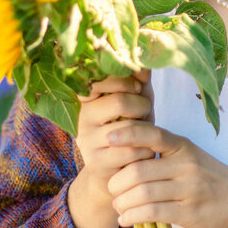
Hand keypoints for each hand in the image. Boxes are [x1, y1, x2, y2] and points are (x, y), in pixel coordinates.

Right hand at [73, 71, 154, 213]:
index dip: (125, 80)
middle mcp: (80, 117)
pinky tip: (144, 150)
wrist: (119, 169)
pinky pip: (132, 151)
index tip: (137, 87)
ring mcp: (86, 140)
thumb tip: (145, 59)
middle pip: (120, 102)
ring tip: (145, 132)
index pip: (101, 78)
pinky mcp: (95, 162)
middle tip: (144, 111)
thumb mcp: (136, 99)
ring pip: (128, 129)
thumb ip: (139, 79)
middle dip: (142, 105)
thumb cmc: (130, 126)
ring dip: (147, 130)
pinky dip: (146, 149)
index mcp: (85, 96)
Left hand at [105, 124, 227, 227]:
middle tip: (111, 189)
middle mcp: (186, 164)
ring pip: (142, 193)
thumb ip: (164, 154)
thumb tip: (124, 155)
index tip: (107, 138)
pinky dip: (133, 216)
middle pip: (138, 169)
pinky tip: (126, 219)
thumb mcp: (192, 156)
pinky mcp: (191, 213)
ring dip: (122, 202)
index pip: (152, 134)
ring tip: (117, 206)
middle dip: (117, 181)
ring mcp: (189, 189)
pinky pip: (153, 213)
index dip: (127, 134)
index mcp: (183, 146)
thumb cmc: (213, 178)